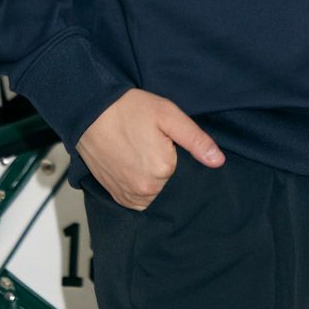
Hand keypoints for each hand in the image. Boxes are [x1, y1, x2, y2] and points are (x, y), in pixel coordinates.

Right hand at [75, 87, 225, 209]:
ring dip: (152, 177)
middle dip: (164, 165)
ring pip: (155, 193)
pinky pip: (138, 199)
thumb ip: (196, 139)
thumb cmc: (128, 109)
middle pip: (169, 183)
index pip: (183, 169)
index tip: (162, 139)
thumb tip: (218, 161)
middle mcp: (146, 190)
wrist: (90, 111)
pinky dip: (139, 185)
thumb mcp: (168, 115)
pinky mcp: (117, 197)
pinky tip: (132, 164)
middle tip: (148, 142)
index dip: (175, 152)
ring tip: (138, 151)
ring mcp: (129, 196)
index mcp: (163, 170)